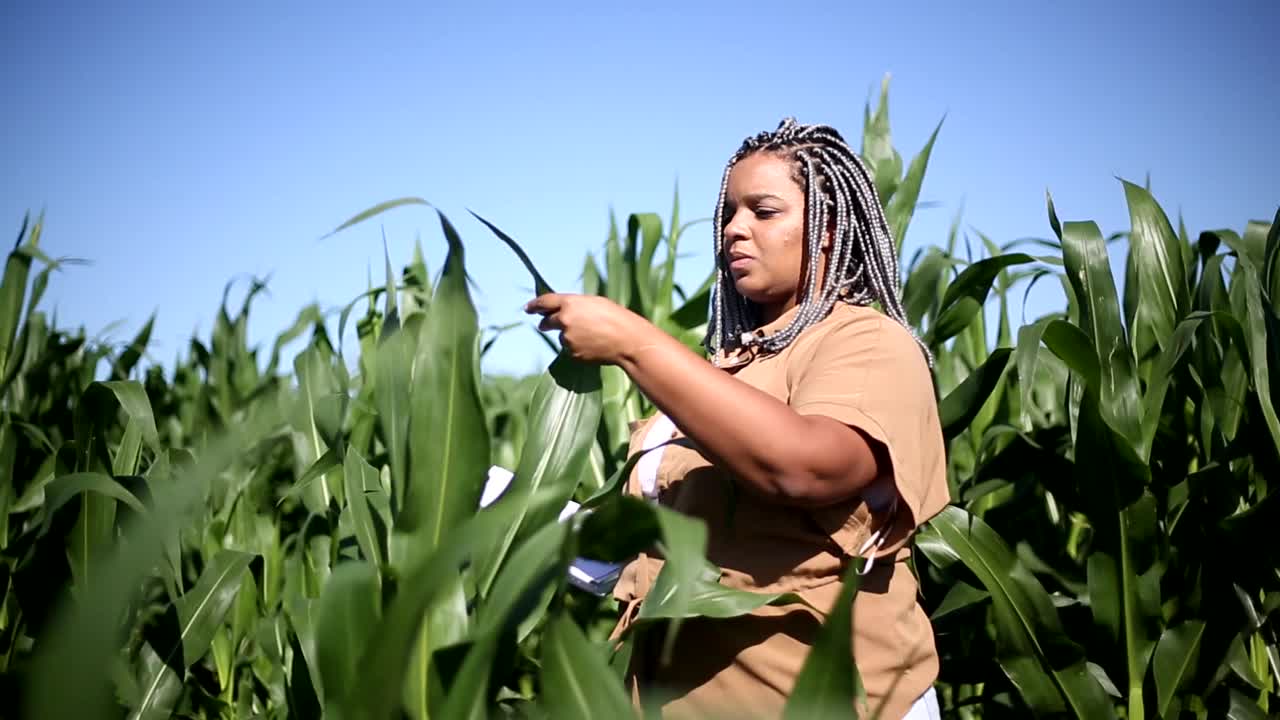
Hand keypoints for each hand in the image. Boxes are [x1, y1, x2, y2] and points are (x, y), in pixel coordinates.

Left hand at [524, 293, 647, 364]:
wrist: (627, 340)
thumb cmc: (616, 317)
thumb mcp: (594, 302)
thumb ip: (575, 305)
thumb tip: (562, 311)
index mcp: (570, 303)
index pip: (544, 302)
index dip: (534, 305)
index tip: (527, 308)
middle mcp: (564, 320)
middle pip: (546, 322)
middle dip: (546, 323)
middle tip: (546, 324)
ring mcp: (567, 338)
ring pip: (561, 337)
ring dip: (569, 335)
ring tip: (592, 335)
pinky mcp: (572, 353)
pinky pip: (570, 349)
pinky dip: (577, 347)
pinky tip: (593, 344)